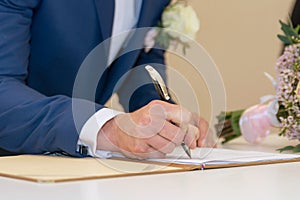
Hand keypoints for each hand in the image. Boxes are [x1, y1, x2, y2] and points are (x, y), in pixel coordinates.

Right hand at [97, 100, 212, 158]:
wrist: (119, 129)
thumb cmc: (142, 121)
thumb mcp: (160, 112)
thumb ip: (179, 119)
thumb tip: (199, 135)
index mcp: (159, 107)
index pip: (186, 116)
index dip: (196, 129)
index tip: (198, 138)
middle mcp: (152, 118)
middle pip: (180, 134)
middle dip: (180, 139)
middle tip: (175, 137)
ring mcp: (145, 133)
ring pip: (171, 146)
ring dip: (168, 146)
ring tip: (159, 139)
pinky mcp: (141, 147)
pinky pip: (160, 154)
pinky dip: (159, 151)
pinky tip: (151, 144)